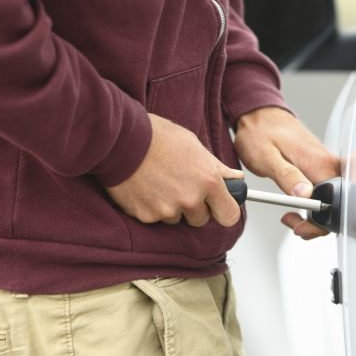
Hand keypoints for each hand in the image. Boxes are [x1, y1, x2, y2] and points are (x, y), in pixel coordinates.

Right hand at [107, 114, 242, 226]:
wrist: (119, 139)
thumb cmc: (156, 136)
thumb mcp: (193, 146)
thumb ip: (217, 168)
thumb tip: (235, 179)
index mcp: (208, 181)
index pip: (229, 215)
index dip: (224, 210)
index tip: (219, 206)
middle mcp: (190, 200)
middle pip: (201, 220)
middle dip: (195, 207)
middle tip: (180, 185)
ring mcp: (167, 210)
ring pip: (177, 219)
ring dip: (172, 207)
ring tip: (159, 182)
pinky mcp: (146, 216)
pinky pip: (156, 218)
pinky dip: (152, 207)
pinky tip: (146, 187)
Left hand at [234, 107, 339, 238]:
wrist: (260, 115)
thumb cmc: (260, 133)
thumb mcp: (267, 157)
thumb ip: (287, 176)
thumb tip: (305, 195)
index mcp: (319, 163)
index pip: (333, 202)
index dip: (318, 222)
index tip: (299, 225)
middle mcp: (329, 163)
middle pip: (337, 205)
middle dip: (317, 223)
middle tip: (293, 222)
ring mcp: (327, 165)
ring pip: (332, 200)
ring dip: (314, 216)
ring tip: (291, 215)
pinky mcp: (322, 166)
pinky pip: (326, 191)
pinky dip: (314, 204)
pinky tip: (298, 203)